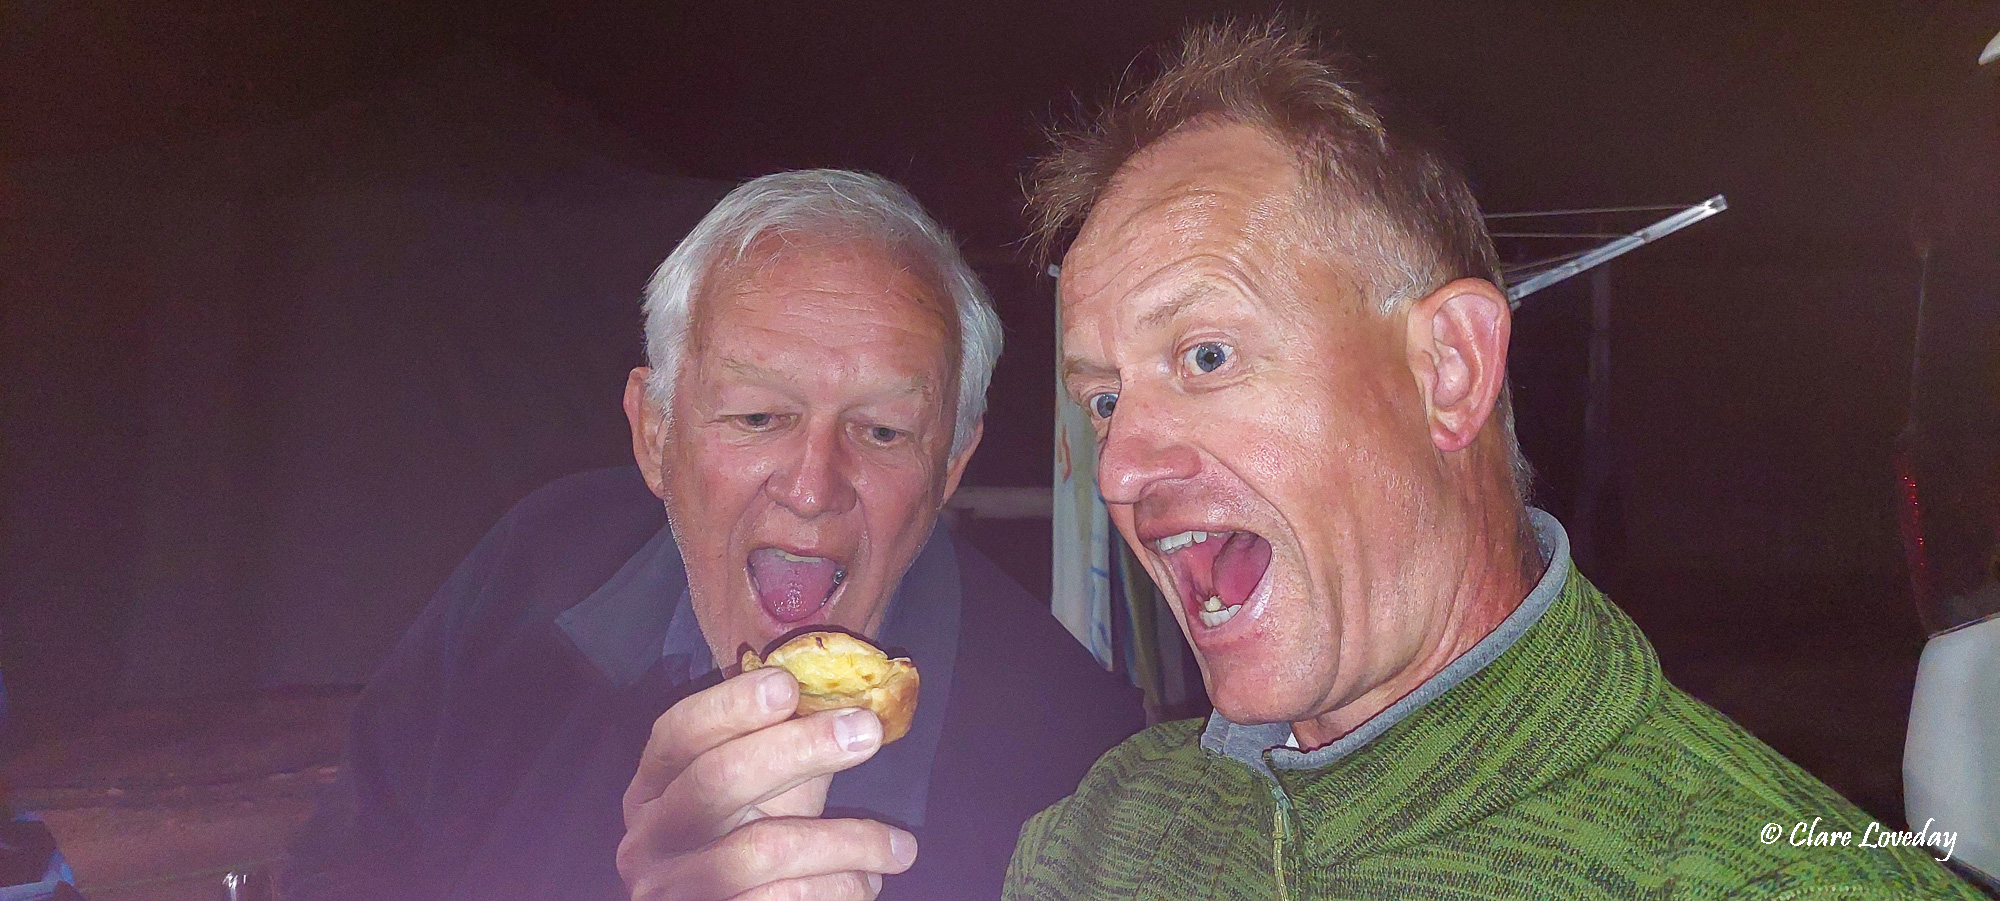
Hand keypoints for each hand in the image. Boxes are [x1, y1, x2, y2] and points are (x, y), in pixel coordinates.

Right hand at [618, 666, 918, 900]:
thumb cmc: (749, 851)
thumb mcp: (757, 799)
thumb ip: (783, 752)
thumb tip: (847, 701)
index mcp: (655, 788)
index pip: (678, 733)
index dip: (729, 705)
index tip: (788, 685)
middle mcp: (651, 837)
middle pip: (717, 779)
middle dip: (799, 747)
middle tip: (867, 731)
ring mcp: (673, 889)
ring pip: (763, 851)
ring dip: (847, 841)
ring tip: (900, 847)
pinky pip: (783, 900)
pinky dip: (840, 888)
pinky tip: (868, 881)